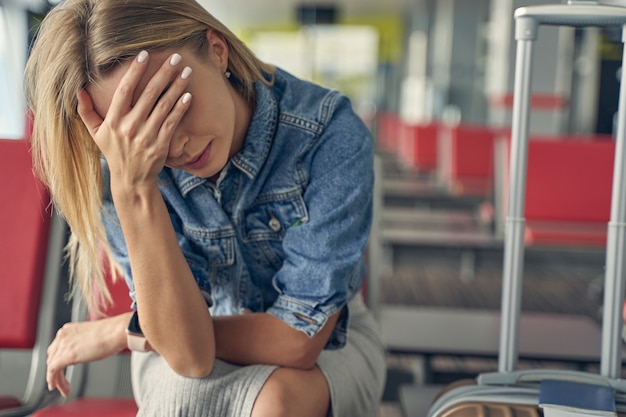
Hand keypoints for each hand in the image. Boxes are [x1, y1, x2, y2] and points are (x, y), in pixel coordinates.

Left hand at [46, 312, 130, 396]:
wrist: (117, 332)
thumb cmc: (112, 333)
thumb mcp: (92, 338)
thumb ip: (83, 345)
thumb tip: (84, 354)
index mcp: (69, 330)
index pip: (56, 348)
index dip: (57, 361)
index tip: (61, 370)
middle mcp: (63, 336)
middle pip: (52, 357)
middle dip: (55, 371)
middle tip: (61, 381)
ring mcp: (63, 345)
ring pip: (51, 366)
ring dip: (56, 379)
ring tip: (64, 388)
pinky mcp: (66, 356)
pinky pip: (52, 371)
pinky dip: (53, 381)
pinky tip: (59, 387)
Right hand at [76, 51, 191, 192]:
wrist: (131, 180)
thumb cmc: (114, 153)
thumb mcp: (96, 133)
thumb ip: (86, 111)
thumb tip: (78, 89)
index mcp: (113, 121)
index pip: (124, 90)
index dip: (135, 71)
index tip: (144, 54)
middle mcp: (130, 127)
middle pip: (149, 94)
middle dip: (164, 73)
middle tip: (176, 57)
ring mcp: (146, 136)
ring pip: (164, 106)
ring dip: (177, 87)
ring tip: (186, 72)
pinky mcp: (160, 145)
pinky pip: (172, 122)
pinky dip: (181, 108)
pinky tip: (188, 95)